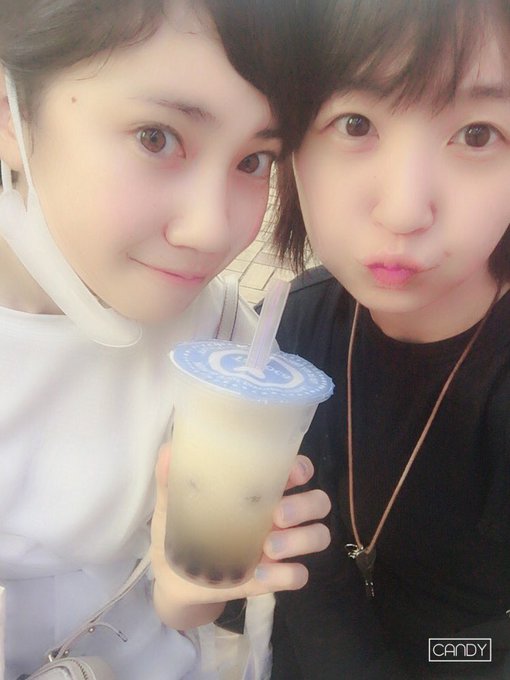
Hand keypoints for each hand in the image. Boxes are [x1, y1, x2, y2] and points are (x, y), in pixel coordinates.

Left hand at [150, 444, 330, 626]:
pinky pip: (299, 575)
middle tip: (279, 514)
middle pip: (319, 502)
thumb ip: (171, 473)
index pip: (298, 470)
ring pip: (318, 536)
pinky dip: (286, 574)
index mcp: (260, 488)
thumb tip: (169, 450)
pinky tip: (258, 574)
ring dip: (301, 540)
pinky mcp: (274, 577)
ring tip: (268, 548)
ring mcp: (280, 546)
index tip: (292, 474)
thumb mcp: (174, 498)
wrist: (172, 575)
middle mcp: (278, 513)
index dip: (302, 468)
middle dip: (307, 505)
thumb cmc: (181, 525)